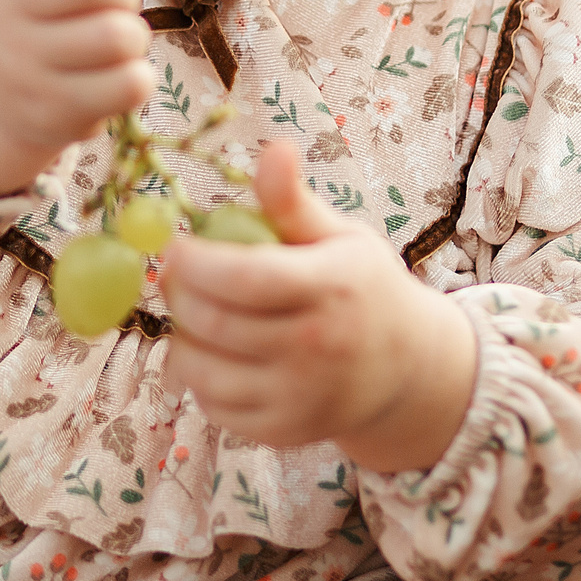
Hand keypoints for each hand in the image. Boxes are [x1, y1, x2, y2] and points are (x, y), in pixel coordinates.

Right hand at [0, 0, 159, 195]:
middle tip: (117, 3)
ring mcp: (19, 65)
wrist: (0, 92)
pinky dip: (138, 78)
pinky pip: (128, 85)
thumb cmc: (50, 6)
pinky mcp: (48, 111)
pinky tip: (114, 77)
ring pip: (117, 37)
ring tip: (113, 40)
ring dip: (134, 37)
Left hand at [159, 141, 476, 472]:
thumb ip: (294, 200)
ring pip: (202, 370)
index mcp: (333, 288)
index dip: (195, 261)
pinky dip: (199, 377)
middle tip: (173, 272)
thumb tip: (274, 147)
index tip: (175, 244)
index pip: (246, 277)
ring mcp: (299, 397)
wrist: (406, 369)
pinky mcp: (281, 432)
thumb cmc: (363, 288)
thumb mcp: (340, 237)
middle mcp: (317, 348)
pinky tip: (215, 350)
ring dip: (182, 335)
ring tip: (194, 309)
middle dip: (178, 293)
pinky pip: (213, 406)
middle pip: (215, 323)